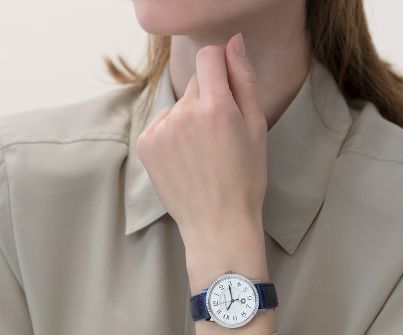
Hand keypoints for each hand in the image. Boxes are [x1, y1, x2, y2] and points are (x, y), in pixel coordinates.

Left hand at [135, 32, 267, 251]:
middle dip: (209, 99)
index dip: (221, 66)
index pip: (209, 56)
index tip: (227, 86)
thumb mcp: (257, 130)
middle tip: (221, 135)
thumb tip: (234, 43)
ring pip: (179, 104)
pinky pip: (162, 122)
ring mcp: (160, 130)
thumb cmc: (244, 180)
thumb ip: (244, 81)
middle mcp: (183, 115)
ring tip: (203, 152)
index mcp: (215, 109)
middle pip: (195, 83)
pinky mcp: (146, 144)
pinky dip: (173, 133)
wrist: (217, 224)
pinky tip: (186, 158)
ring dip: (190, 118)